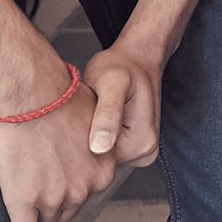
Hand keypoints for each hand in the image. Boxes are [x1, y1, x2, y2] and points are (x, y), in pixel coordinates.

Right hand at [0, 74, 116, 221]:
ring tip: (23, 187)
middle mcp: (83, 189)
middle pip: (68, 211)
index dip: (69, 186)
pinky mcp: (24, 202)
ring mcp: (54, 198)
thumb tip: (94, 152)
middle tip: (37, 179)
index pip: (86, 194)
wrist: (34, 94)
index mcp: (103, 171)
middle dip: (54, 201)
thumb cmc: (61, 100)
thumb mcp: (96, 126)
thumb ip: (96, 148)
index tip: (55, 177)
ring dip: (37, 213)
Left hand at [82, 41, 164, 167]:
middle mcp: (146, 152)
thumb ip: (107, 114)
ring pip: (102, 158)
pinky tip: (95, 118)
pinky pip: (108, 150)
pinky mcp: (134, 145)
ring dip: (90, 139)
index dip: (79, 145)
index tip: (76, 121)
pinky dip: (96, 137)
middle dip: (85, 143)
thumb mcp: (111, 83)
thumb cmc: (121, 65)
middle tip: (83, 113)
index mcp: (141, 143)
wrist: (137, 57)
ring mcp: (142, 150)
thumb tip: (100, 147)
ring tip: (90, 113)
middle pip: (101, 163)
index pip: (98, 164)